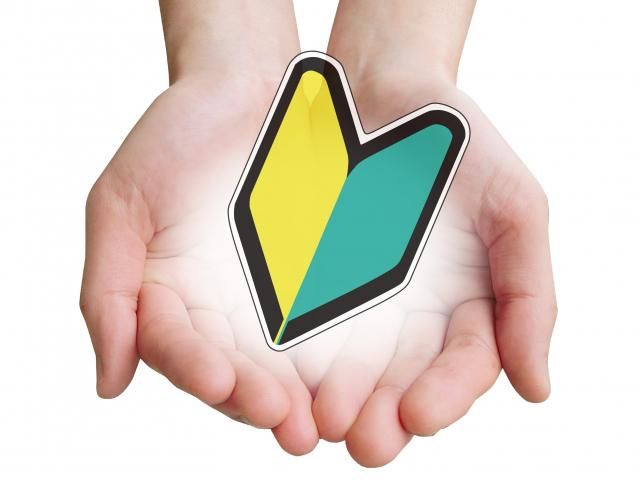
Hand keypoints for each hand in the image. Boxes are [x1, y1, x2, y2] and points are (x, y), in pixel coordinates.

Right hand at [80, 1, 318, 455]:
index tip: (223, 382)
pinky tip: (353, 377)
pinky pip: (326, 326)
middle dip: (259, 400)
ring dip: (301, 396)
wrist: (246, 88)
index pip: (179, 353)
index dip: (199, 372)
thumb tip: (109, 385)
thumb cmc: (176, 140)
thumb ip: (108, 292)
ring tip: (322, 418)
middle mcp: (219, 311)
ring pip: (283, 364)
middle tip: (287, 423)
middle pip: (236, 374)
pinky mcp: (315, 280)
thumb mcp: (124, 203)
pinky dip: (336, 357)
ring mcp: (269, 299)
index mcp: (168, 299)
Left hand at [304, 0, 556, 465]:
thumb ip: (529, 292)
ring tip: (313, 424)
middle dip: (380, 419)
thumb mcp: (513, 206)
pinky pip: (297, 330)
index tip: (420, 415)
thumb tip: (537, 389)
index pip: (461, 371)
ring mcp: (356, 303)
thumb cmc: (457, 147)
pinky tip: (278, 381)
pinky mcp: (308, 282)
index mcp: (465, 307)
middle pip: (397, 387)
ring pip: (343, 371)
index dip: (445, 398)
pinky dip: (290, 363)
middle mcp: (410, 318)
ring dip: (330, 406)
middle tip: (362, 440)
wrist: (384, 93)